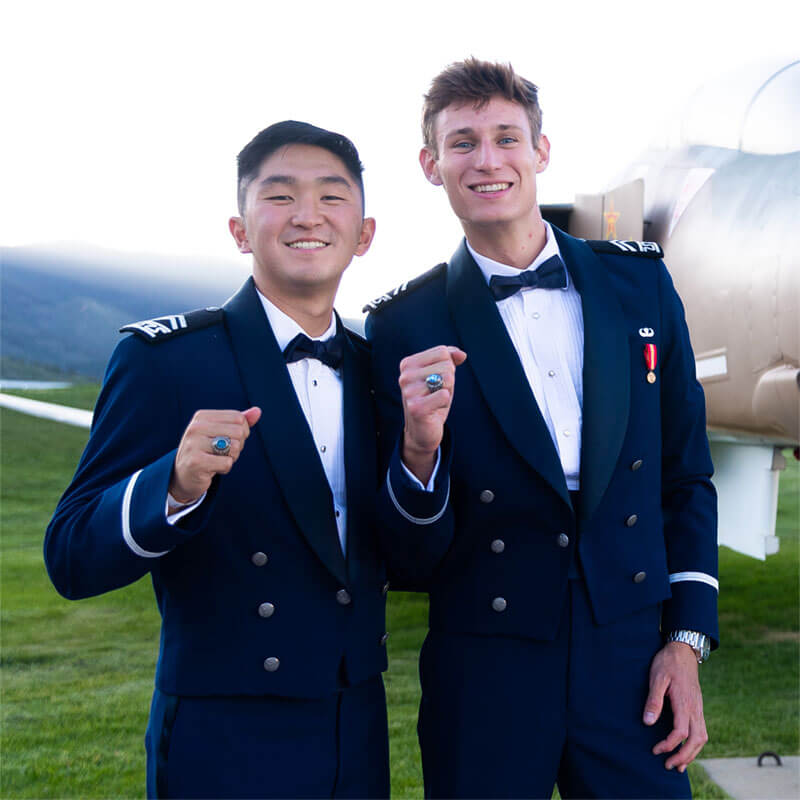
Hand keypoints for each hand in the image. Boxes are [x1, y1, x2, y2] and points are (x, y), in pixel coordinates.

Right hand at [169, 407, 261, 502]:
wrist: (183, 476)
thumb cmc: (207, 452)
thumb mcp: (221, 433)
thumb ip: (240, 422)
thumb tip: (258, 411)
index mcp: (202, 417)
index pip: (238, 418)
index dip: (242, 432)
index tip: (228, 440)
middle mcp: (196, 427)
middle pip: (239, 432)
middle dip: (238, 446)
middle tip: (223, 453)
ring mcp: (194, 444)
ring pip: (235, 447)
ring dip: (232, 458)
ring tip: (217, 459)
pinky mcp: (196, 462)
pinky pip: (227, 463)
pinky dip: (225, 468)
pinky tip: (212, 468)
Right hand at [398, 346, 466, 482]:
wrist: (422, 430)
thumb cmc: (432, 400)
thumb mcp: (442, 375)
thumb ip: (450, 360)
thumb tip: (462, 354)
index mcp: (408, 363)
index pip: (442, 352)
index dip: (448, 367)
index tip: (436, 381)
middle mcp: (405, 375)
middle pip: (447, 365)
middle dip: (449, 381)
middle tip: (436, 394)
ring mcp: (408, 392)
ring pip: (448, 378)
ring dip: (447, 392)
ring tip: (435, 401)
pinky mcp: (416, 408)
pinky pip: (444, 395)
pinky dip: (445, 402)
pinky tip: (434, 409)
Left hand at [644, 641, 707, 771]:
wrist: (683, 651)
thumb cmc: (667, 663)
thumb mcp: (656, 678)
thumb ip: (653, 700)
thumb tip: (647, 722)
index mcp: (684, 702)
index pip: (680, 732)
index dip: (669, 745)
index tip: (655, 750)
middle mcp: (695, 709)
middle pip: (695, 740)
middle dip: (683, 757)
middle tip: (668, 766)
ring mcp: (699, 709)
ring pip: (701, 738)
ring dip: (691, 754)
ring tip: (678, 765)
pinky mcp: (698, 708)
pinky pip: (701, 731)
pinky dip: (695, 745)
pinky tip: (686, 750)